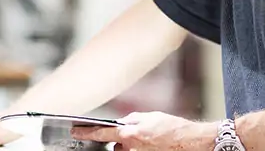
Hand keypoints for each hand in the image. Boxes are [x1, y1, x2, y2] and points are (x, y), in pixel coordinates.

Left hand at [70, 111, 215, 150]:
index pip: (101, 133)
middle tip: (133, 135)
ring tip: (148, 139)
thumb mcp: (149, 116)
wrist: (188, 142)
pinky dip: (138, 149)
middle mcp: (130, 148)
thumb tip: (123, 122)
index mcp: (129, 133)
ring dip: (130, 146)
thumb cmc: (172, 129)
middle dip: (120, 140)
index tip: (76, 131)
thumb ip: (132, 119)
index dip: (86, 132)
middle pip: (115, 145)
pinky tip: (150, 144)